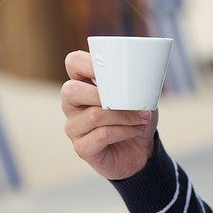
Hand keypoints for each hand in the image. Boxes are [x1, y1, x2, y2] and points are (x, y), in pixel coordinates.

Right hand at [61, 50, 158, 179]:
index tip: (113, 68)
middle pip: (70, 90)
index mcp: (82, 84)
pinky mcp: (82, 148)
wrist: (141, 150)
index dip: (88, 62)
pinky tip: (135, 130)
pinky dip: (123, 131)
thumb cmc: (135, 117)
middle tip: (126, 99)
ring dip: (123, 116)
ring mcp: (74, 127)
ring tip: (142, 117)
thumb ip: (134, 83)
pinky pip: (102, 135)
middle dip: (100, 93)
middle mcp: (72, 105)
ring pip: (93, 115)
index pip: (73, 63)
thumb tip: (138, 77)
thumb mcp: (139, 95)